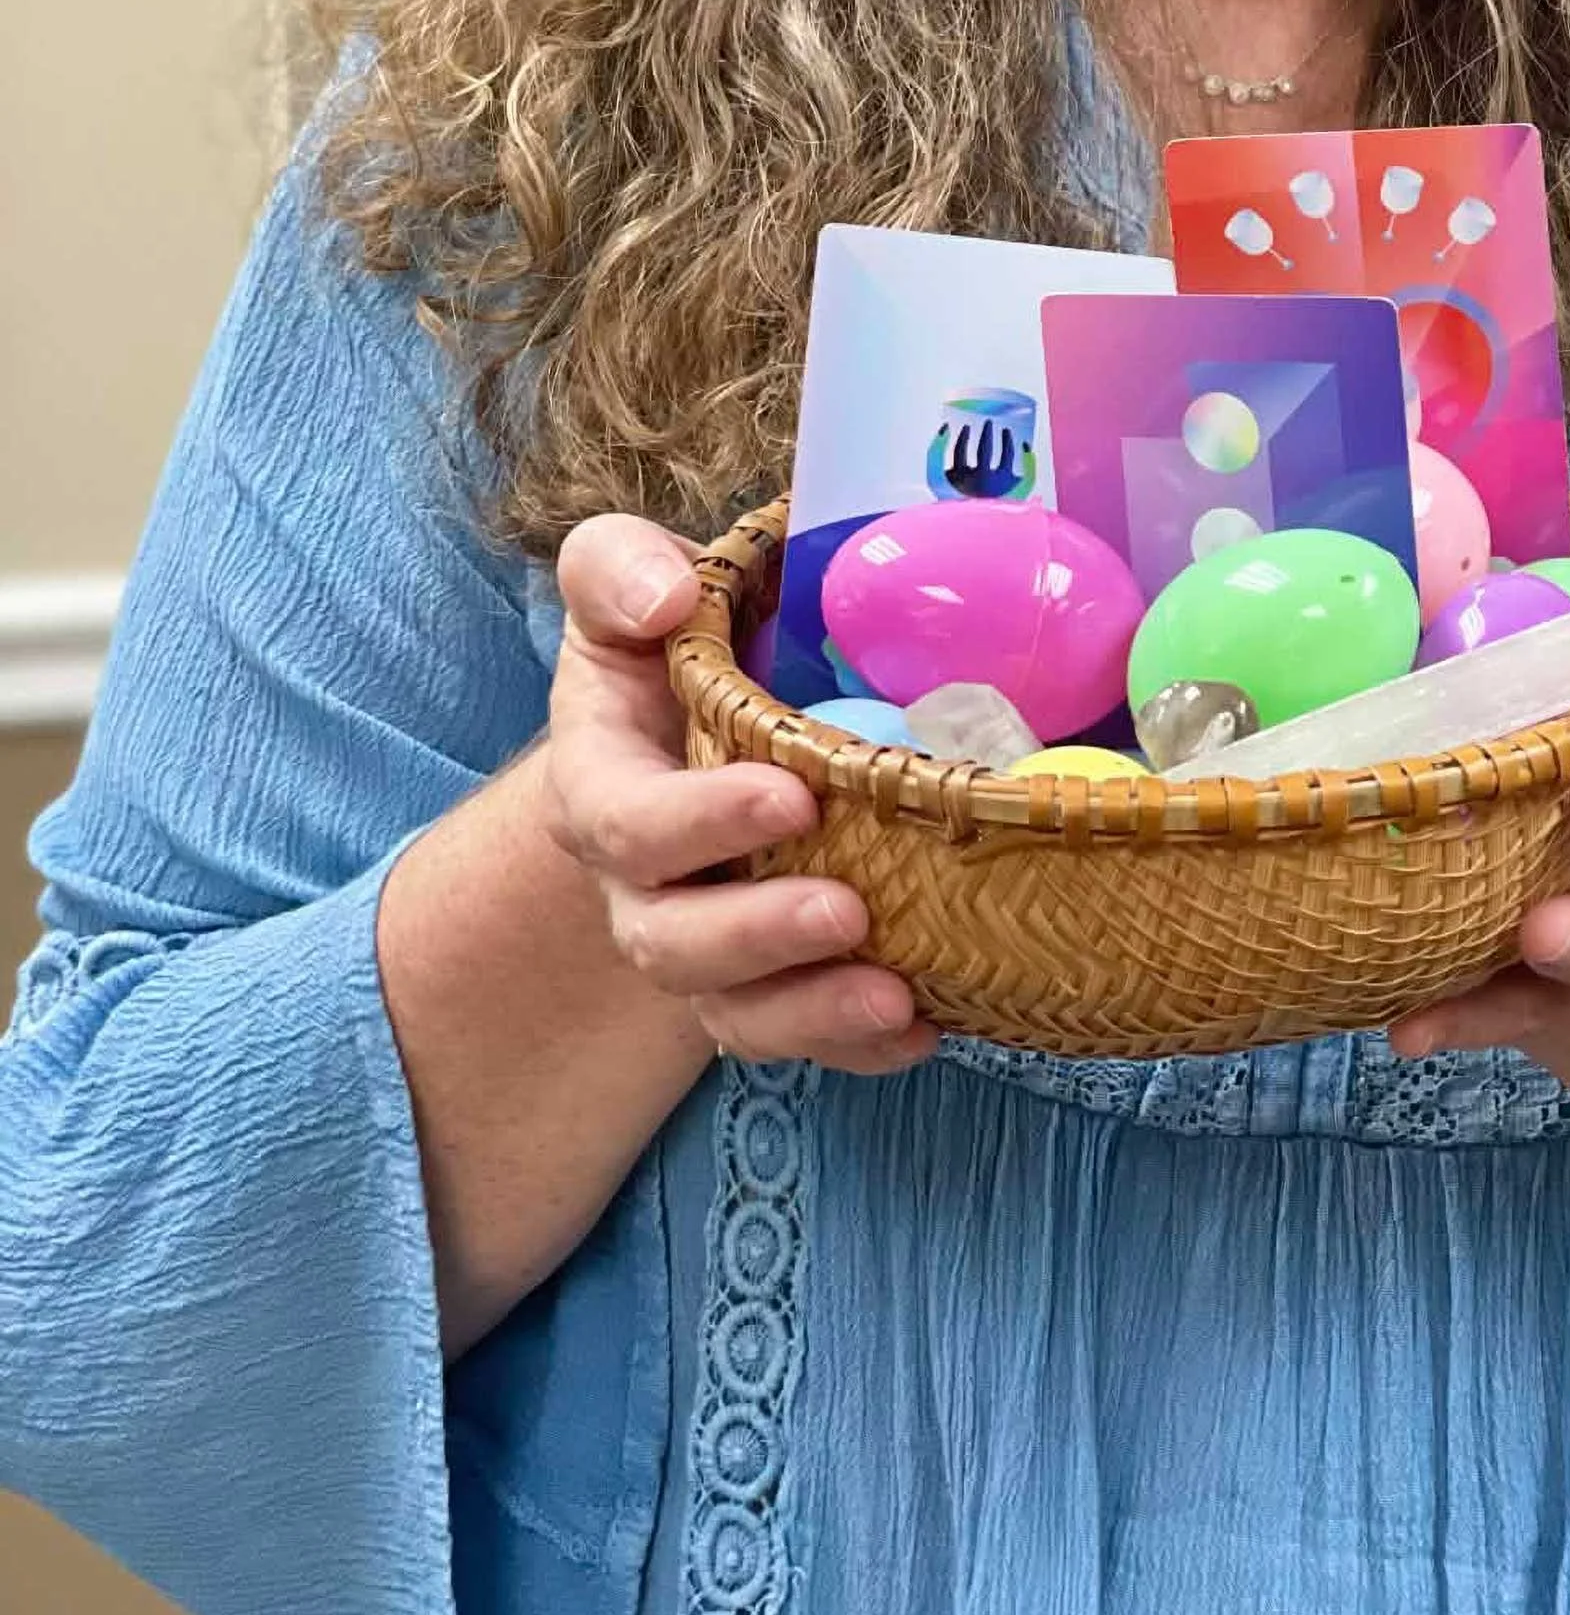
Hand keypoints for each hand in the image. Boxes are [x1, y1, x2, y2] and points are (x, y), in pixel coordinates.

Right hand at [544, 513, 937, 1075]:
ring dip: (811, 1012)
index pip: (624, 822)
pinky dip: (858, 1045)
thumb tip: (665, 598)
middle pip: (670, 942)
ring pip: (732, 1011)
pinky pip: (799, 1036)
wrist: (690, 715)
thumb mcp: (625, 581)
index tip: (793, 797)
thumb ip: (618, 569)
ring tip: (897, 996)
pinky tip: (923, 1025)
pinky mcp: (771, 977)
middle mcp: (641, 881)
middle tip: (851, 912)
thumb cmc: (666, 639)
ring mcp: (706, 939)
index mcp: (601, 781)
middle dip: (758, 937)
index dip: (699, 822)